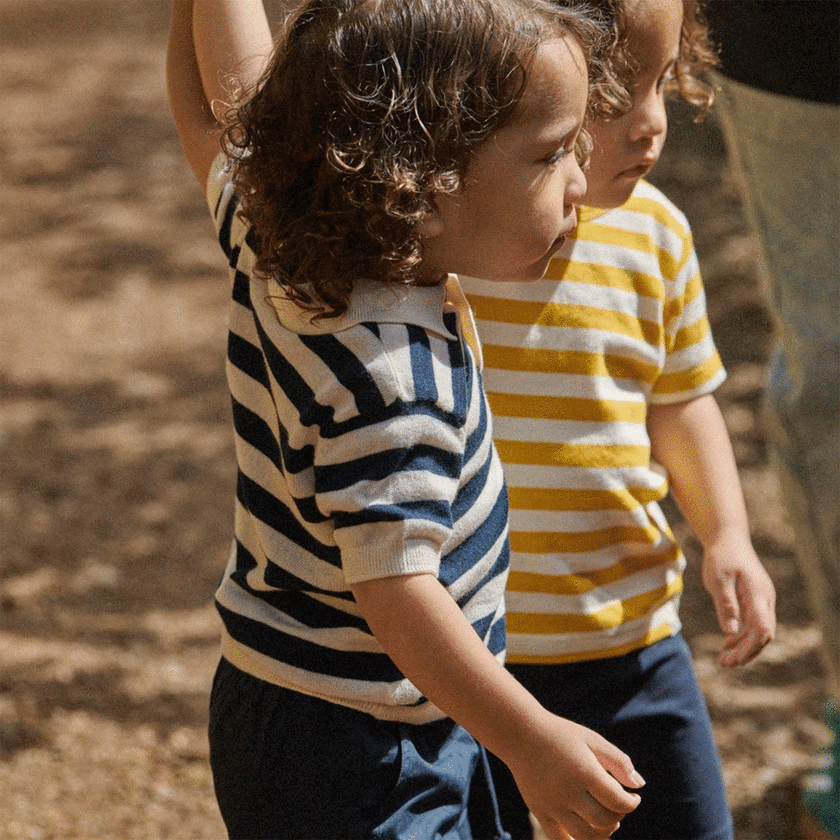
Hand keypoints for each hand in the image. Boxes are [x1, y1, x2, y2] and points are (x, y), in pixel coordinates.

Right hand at [506, 711, 643, 839]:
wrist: (520, 733)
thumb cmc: (560, 734)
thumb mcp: (592, 739)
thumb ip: (618, 761)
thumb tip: (639, 786)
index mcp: (586, 773)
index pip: (619, 802)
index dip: (632, 803)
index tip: (633, 798)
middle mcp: (570, 792)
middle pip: (605, 822)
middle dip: (618, 816)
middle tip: (616, 805)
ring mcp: (553, 805)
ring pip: (585, 836)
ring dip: (601, 833)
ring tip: (603, 819)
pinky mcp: (540, 811)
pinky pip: (559, 839)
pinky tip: (584, 831)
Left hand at [701, 537, 775, 666]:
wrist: (727, 538)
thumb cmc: (721, 557)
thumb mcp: (718, 580)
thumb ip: (726, 605)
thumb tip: (732, 632)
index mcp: (758, 595)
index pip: (762, 629)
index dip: (751, 648)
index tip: (735, 660)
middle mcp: (765, 599)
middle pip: (763, 634)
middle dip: (746, 652)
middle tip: (725, 664)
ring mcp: (762, 600)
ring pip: (759, 631)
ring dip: (744, 646)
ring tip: (725, 659)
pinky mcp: (756, 599)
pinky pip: (754, 623)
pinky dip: (743, 635)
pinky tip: (728, 642)